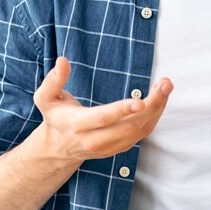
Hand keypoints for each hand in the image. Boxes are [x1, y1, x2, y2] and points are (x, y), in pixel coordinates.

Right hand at [32, 56, 172, 162]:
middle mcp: (95, 140)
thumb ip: (53, 80)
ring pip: (140, 131)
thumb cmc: (55, 116)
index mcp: (77, 125)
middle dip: (152, 106)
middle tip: (165, 83)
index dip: (122, 110)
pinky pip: (143, 134)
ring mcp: (110, 147)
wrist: (59, 148)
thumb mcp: (45, 98)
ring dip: (157, 109)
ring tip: (165, 86)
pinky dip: (155, 116)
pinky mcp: (120, 147)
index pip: (103, 119)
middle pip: (129, 126)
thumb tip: (63, 61)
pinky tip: (159, 98)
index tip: (141, 102)